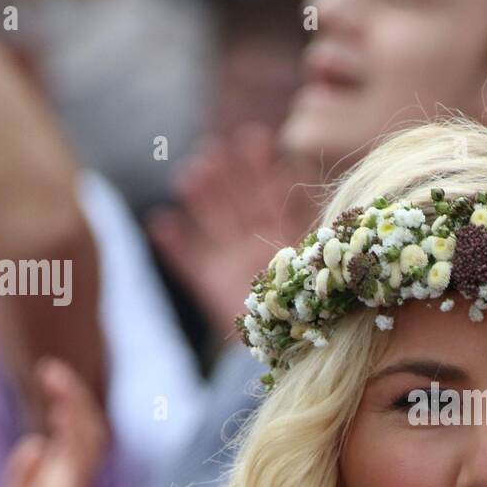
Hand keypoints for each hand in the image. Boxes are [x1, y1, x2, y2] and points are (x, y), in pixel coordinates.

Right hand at [147, 124, 315, 337]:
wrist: (301, 347)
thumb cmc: (321, 302)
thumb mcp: (325, 256)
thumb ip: (323, 226)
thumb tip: (326, 187)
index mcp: (285, 232)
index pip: (272, 191)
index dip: (264, 166)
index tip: (257, 139)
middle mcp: (256, 241)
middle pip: (237, 200)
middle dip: (226, 174)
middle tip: (214, 151)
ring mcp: (232, 261)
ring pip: (213, 221)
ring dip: (201, 198)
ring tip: (190, 175)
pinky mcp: (212, 284)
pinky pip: (190, 262)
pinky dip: (174, 244)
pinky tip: (159, 221)